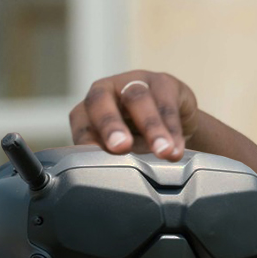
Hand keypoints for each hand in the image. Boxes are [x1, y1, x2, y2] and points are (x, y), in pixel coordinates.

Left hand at [68, 71, 199, 160]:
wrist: (176, 124)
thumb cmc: (138, 139)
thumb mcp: (119, 151)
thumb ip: (108, 158)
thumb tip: (104, 176)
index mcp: (88, 109)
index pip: (81, 123)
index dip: (86, 141)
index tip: (94, 163)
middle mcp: (107, 90)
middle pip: (100, 100)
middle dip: (110, 125)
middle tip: (121, 147)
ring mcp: (134, 81)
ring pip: (137, 98)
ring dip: (151, 128)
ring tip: (162, 152)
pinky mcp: (163, 82)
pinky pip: (166, 104)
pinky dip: (172, 130)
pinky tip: (175, 149)